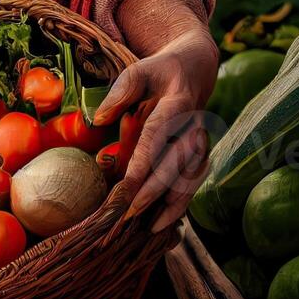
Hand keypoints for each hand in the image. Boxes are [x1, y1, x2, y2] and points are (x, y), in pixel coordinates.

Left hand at [93, 29, 218, 231]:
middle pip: (176, 163)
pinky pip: (192, 184)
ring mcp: (200, 144)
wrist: (195, 70)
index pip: (159, 134)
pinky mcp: (200, 156)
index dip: (145, 159)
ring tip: (149, 228)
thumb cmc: (160, 72)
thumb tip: (98, 119)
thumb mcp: (139, 71)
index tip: (129, 181)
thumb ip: (119, 93)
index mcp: (178, 104)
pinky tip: (162, 224)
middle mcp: (194, 128)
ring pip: (189, 179)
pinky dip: (180, 205)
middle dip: (155, 190)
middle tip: (131, 211)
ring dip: (171, 205)